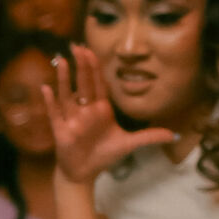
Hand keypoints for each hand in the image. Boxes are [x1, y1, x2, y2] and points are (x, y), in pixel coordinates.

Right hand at [42, 44, 174, 184]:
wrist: (85, 173)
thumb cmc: (104, 155)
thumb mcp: (129, 144)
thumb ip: (149, 137)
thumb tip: (174, 135)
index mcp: (101, 108)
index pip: (98, 83)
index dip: (95, 67)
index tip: (91, 50)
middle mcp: (86, 110)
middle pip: (83, 83)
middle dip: (81, 65)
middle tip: (77, 45)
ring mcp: (72, 119)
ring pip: (67, 94)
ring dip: (64, 79)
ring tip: (62, 61)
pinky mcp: (60, 130)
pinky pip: (54, 113)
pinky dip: (49, 102)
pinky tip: (45, 89)